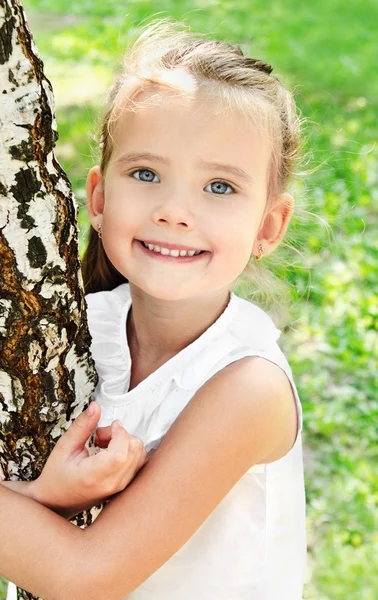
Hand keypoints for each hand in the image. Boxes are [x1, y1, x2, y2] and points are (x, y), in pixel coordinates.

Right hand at [30, 402, 146, 518]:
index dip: (119, 434)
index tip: (107, 426)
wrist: (57, 502)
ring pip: (140, 455)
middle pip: (135, 450)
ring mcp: (120, 488)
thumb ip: (82, 426)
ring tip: (104, 446)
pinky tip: (111, 453)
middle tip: (100, 437)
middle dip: (121, 435)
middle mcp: (112, 485)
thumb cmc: (56, 475)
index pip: (121, 454)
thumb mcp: (64, 448)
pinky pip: (139, 462)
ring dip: (126, 442)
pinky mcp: (125, 486)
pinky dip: (129, 451)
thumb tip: (96, 406)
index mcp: (94, 477)